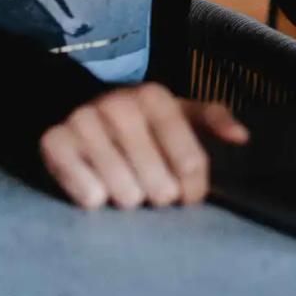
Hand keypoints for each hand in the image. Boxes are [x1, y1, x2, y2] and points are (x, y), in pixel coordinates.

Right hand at [39, 83, 248, 209]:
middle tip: (151, 189)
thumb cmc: (138, 118)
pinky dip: (94, 198)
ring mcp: (83, 122)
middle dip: (158, 195)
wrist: (71, 103)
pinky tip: (96, 187)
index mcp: (155, 97)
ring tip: (125, 187)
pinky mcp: (53, 143)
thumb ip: (213, 119)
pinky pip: (86, 194)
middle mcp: (119, 105)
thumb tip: (242, 137)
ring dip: (127, 198)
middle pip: (157, 184)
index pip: (191, 161)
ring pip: (123, 193)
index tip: (190, 197)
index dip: (193, 189)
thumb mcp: (178, 110)